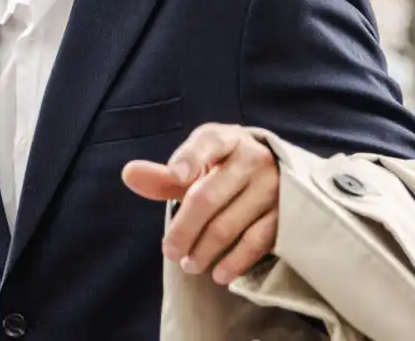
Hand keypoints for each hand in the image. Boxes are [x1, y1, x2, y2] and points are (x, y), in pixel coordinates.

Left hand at [123, 123, 279, 285]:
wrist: (276, 175)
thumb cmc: (224, 171)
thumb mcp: (197, 167)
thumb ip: (164, 176)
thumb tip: (129, 174)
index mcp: (227, 139)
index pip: (207, 143)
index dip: (190, 159)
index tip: (177, 177)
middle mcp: (253, 158)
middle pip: (208, 197)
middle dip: (184, 229)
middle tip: (170, 251)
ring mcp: (272, 186)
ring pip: (229, 224)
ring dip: (204, 250)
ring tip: (189, 265)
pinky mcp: (285, 213)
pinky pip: (255, 242)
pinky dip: (234, 261)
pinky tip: (219, 274)